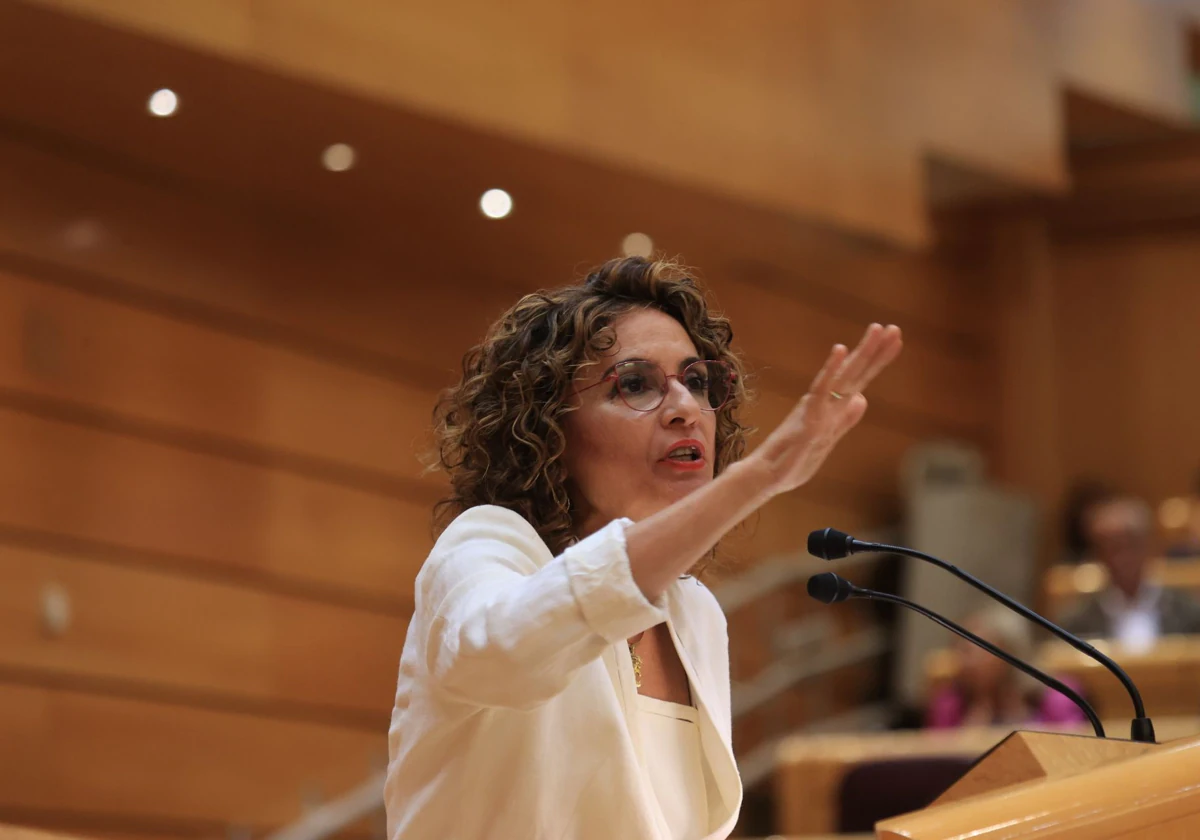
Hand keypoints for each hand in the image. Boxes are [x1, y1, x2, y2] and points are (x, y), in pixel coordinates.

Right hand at [749, 323, 902, 497]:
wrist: (767, 476)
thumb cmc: (793, 461)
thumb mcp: (828, 440)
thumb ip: (846, 419)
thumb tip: (863, 399)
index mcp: (832, 408)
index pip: (860, 380)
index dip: (878, 361)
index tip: (896, 340)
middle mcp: (826, 402)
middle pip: (856, 372)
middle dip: (875, 350)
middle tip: (895, 327)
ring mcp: (817, 407)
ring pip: (843, 375)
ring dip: (861, 352)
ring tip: (877, 329)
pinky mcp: (806, 416)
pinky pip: (821, 389)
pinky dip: (831, 369)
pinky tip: (840, 349)